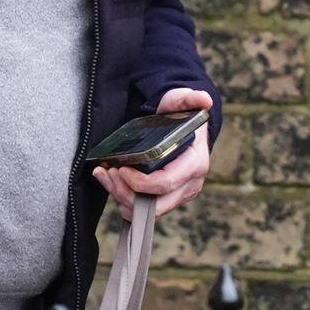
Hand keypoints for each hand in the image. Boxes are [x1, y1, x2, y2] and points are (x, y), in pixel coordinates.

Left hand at [90, 87, 211, 222]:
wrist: (182, 128)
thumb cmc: (179, 116)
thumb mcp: (180, 102)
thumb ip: (189, 99)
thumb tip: (204, 99)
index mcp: (195, 163)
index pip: (167, 183)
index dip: (141, 182)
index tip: (121, 168)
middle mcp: (190, 184)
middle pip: (156, 205)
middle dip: (127, 193)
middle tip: (109, 173)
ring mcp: (179, 195)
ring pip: (148, 210)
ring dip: (122, 197)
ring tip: (105, 175)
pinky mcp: (167, 199)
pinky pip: (144, 209)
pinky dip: (125, 200)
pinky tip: (112, 184)